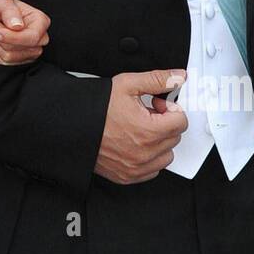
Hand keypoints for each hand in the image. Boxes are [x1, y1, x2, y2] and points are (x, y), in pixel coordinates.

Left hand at [0, 0, 49, 64]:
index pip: (31, 38)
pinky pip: (1, 62)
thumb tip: (17, 26)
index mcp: (41, 22)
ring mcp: (31, 52)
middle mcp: (40, 39)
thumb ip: (9, 10)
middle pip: (15, 48)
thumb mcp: (1, 1)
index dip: (10, 37)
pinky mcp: (19, 61)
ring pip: (7, 57)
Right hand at [94, 69, 187, 183]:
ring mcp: (136, 167)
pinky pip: (152, 170)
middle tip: (146, 114)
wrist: (72, 126)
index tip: (157, 105)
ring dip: (159, 142)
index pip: (181, 122)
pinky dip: (149, 158)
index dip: (170, 109)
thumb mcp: (127, 85)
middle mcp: (145, 153)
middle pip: (174, 138)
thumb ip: (157, 79)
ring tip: (141, 129)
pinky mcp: (128, 176)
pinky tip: (136, 144)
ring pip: (166, 156)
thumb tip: (178, 76)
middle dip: (164, 123)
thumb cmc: (96, 108)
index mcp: (149, 131)